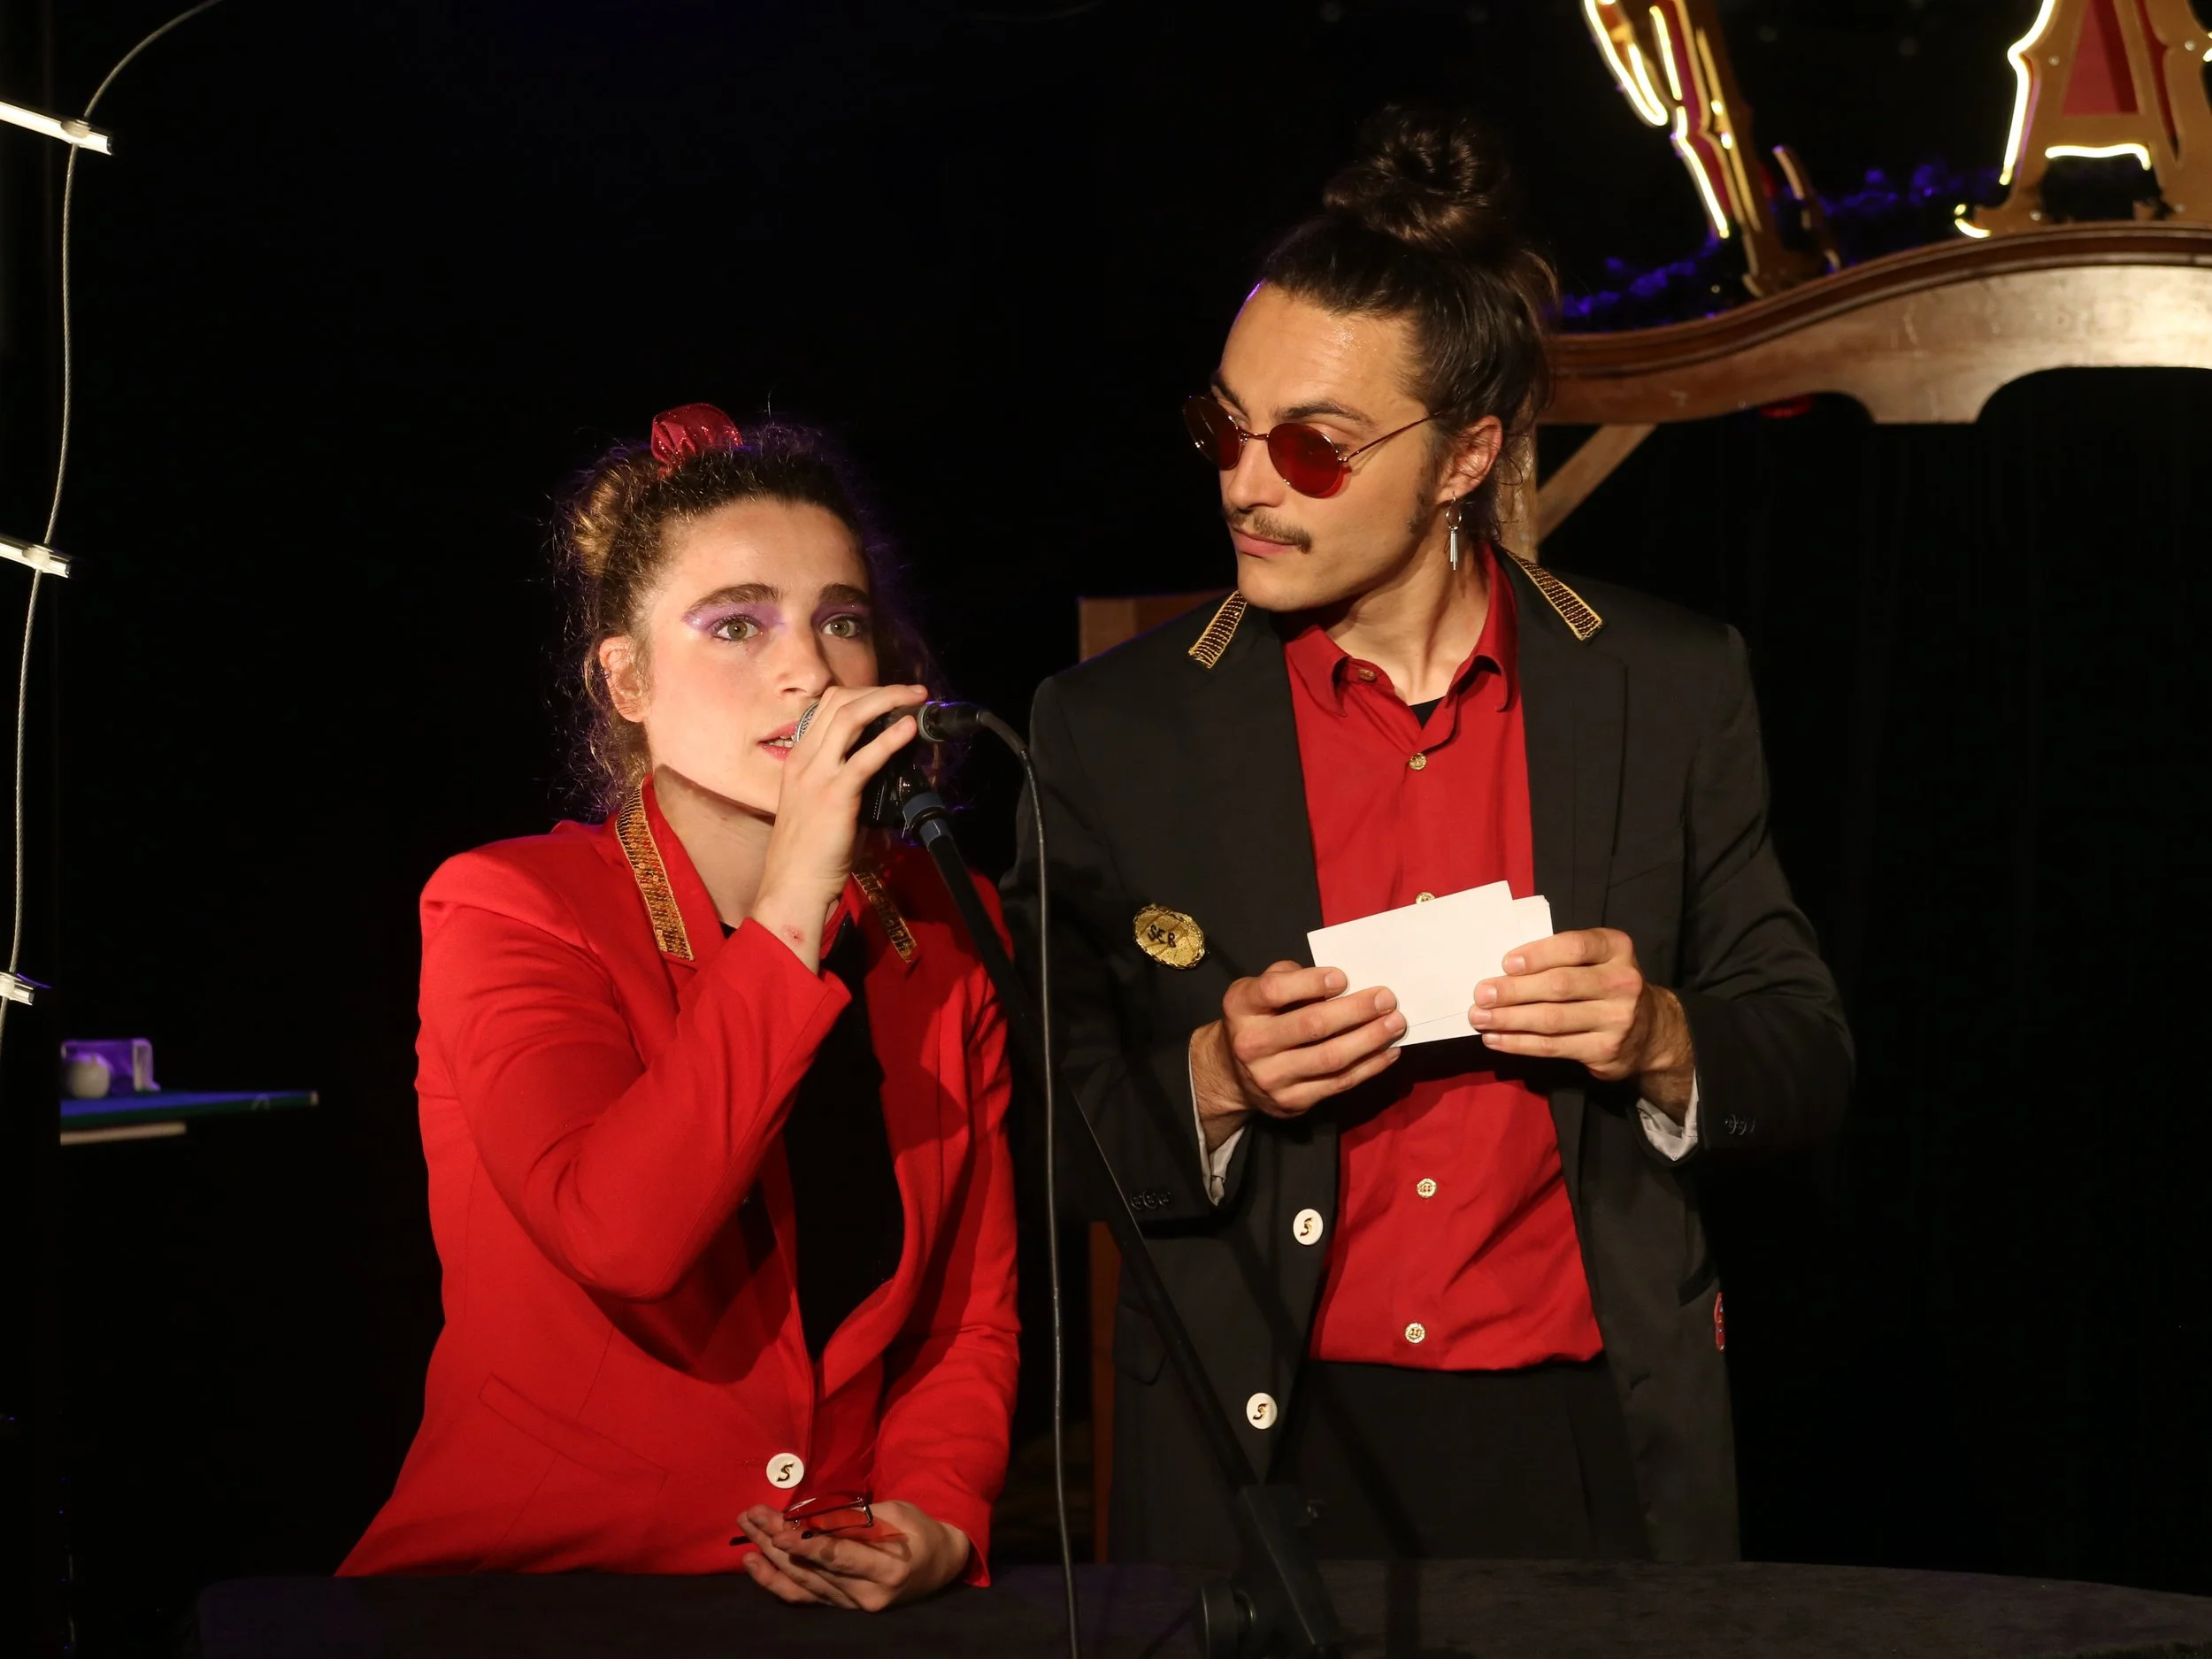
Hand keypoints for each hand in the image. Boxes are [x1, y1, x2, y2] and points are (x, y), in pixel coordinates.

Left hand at [734, 1499, 970, 1610]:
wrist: (938, 1566)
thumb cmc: (918, 1531)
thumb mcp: (895, 1513)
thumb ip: (854, 1519)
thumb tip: (809, 1517)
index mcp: (888, 1569)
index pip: (839, 1557)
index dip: (806, 1545)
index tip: (777, 1531)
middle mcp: (867, 1595)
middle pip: (813, 1569)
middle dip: (777, 1541)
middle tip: (751, 1516)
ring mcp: (851, 1606)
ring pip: (802, 1583)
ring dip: (770, 1556)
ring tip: (747, 1529)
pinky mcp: (840, 1606)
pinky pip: (802, 1596)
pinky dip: (775, 1581)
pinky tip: (753, 1563)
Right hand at [749, 683, 926, 968]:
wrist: (793, 885)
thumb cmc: (810, 853)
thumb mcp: (821, 803)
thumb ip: (845, 778)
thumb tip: (883, 761)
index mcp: (798, 759)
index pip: (827, 707)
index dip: (862, 694)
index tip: (891, 696)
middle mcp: (804, 760)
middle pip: (839, 703)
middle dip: (879, 690)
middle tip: (912, 692)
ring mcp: (817, 775)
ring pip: (850, 717)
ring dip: (887, 701)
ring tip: (916, 699)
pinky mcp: (834, 796)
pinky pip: (865, 758)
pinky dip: (890, 738)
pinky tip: (909, 728)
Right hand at [1190, 960, 1403, 1149]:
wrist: (1233, 1074)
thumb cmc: (1258, 1018)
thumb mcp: (1258, 989)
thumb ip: (1288, 977)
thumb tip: (1338, 980)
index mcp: (1242, 1007)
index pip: (1275, 991)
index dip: (1310, 983)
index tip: (1343, 978)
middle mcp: (1252, 1043)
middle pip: (1311, 1026)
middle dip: (1355, 1011)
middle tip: (1386, 999)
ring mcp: (1272, 1077)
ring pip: (1330, 1058)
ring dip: (1370, 1039)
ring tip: (1395, 1023)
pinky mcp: (1292, 1101)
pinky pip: (1339, 1083)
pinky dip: (1369, 1066)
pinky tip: (1388, 1051)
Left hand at [1470, 928, 1694, 1115]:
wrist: (1651, 1033)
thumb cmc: (1606, 985)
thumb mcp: (1598, 959)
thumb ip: (1562, 957)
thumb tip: (1503, 970)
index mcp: (1617, 949)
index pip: (1574, 947)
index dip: (1538, 955)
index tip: (1506, 963)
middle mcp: (1622, 982)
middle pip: (1559, 986)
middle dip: (1514, 991)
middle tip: (1481, 994)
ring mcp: (1616, 1019)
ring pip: (1552, 1020)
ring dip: (1509, 1019)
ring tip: (1479, 1018)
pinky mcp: (1604, 1050)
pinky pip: (1553, 1047)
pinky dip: (1519, 1043)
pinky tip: (1496, 1039)